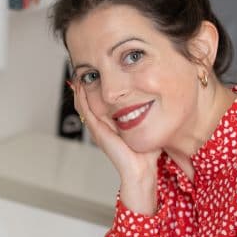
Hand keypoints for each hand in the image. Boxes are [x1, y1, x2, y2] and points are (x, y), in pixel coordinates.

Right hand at [73, 84, 160, 214]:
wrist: (141, 170)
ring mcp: (98, 129)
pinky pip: (85, 110)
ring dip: (81, 87)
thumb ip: (147, 116)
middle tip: (84, 67)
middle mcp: (101, 126)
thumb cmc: (146, 154)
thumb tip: (157, 101)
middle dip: (86, 83)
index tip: (98, 71)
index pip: (99, 102)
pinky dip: (82, 97)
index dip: (96, 87)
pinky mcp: (98, 131)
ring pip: (83, 103)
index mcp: (111, 125)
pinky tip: (81, 85)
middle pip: (87, 100)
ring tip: (80, 71)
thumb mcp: (146, 128)